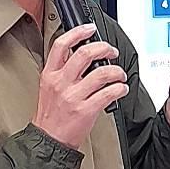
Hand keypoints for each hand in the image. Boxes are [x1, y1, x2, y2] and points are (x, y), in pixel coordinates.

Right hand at [33, 24, 128, 149]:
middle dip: (104, 48)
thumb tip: (83, 54)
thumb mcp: (48, 87)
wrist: (49, 140)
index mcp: (50, 74)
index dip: (78, 32)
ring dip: (116, 71)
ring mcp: (73, 96)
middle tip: (111, 51)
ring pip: (101, 73)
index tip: (90, 28)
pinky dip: (120, 88)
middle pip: (85, 54)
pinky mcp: (86, 110)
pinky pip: (109, 93)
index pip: (61, 45)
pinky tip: (121, 89)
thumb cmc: (51, 115)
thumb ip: (62, 70)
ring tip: (119, 74)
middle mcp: (61, 83)